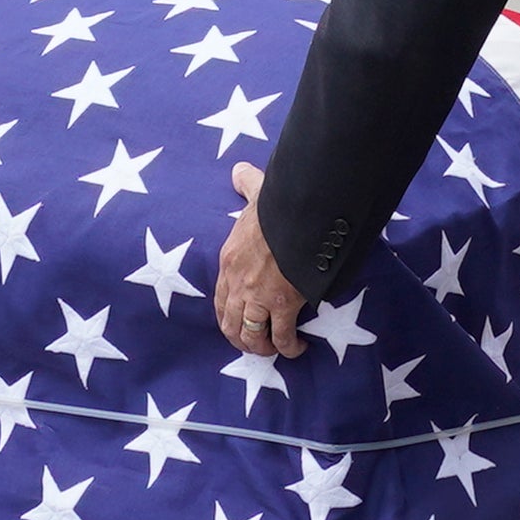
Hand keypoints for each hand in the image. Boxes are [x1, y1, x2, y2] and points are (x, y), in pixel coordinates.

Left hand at [214, 164, 308, 361]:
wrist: (298, 215)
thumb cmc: (278, 205)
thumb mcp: (255, 193)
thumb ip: (246, 183)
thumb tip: (240, 170)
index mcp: (229, 261)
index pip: (220, 299)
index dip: (228, 316)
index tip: (239, 323)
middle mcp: (238, 284)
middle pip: (231, 324)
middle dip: (243, 339)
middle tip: (258, 344)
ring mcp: (258, 297)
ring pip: (252, 336)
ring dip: (263, 348)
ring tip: (277, 349)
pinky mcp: (283, 305)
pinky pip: (282, 337)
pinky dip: (289, 348)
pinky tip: (299, 348)